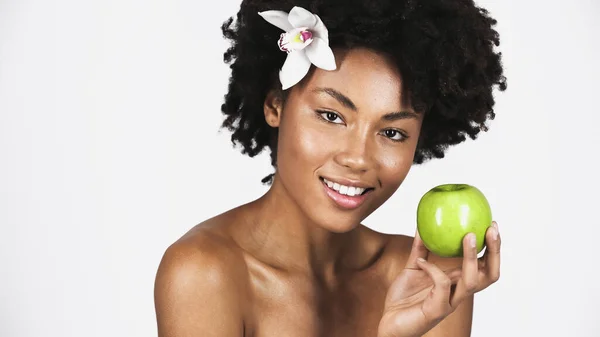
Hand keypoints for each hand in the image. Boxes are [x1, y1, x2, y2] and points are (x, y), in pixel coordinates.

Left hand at [377, 222, 500, 336]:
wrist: (390, 323)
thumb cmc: (404, 298)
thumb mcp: (413, 267)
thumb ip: (420, 249)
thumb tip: (423, 224)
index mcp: (457, 282)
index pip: (485, 265)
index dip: (492, 247)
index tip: (491, 224)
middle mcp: (458, 292)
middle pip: (489, 274)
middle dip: (494, 251)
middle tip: (491, 229)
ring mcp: (450, 302)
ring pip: (472, 282)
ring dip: (472, 258)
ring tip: (468, 236)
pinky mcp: (437, 311)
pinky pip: (441, 286)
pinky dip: (432, 270)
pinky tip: (421, 262)